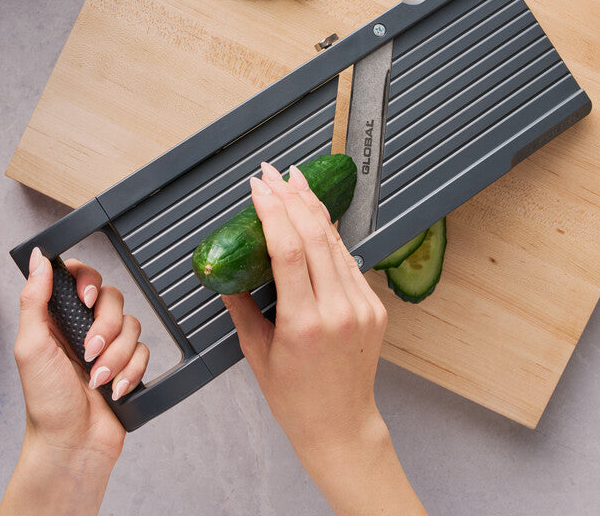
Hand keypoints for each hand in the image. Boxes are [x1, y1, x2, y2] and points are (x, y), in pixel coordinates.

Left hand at [0, 249, 149, 515]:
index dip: (88, 281)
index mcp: (55, 318)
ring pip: (132, 325)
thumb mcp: (30, 347)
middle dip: (106, 327)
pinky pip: (144, 351)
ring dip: (117, 356)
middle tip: (89, 353)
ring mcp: (106, 347)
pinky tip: (115, 390)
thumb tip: (38, 258)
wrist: (72, 446)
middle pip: (112, 298)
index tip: (85, 300)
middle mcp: (82, 328)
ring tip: (99, 380)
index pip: (78, 277)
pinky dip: (131, 371)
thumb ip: (34, 299)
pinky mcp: (127, 366)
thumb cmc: (45, 403)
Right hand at [223, 162, 424, 515]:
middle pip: (315, 237)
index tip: (258, 189)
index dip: (273, 212)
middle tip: (273, 174)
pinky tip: (315, 218)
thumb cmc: (296, 399)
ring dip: (313, 208)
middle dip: (292, 198)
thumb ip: (241, 307)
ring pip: (335, 243)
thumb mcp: (256, 354)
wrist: (341, 426)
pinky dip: (329, 236)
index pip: (288, 250)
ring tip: (294, 182)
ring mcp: (361, 307)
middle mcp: (338, 311)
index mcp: (305, 323)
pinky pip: (349, 262)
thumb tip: (225, 272)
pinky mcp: (374, 308)